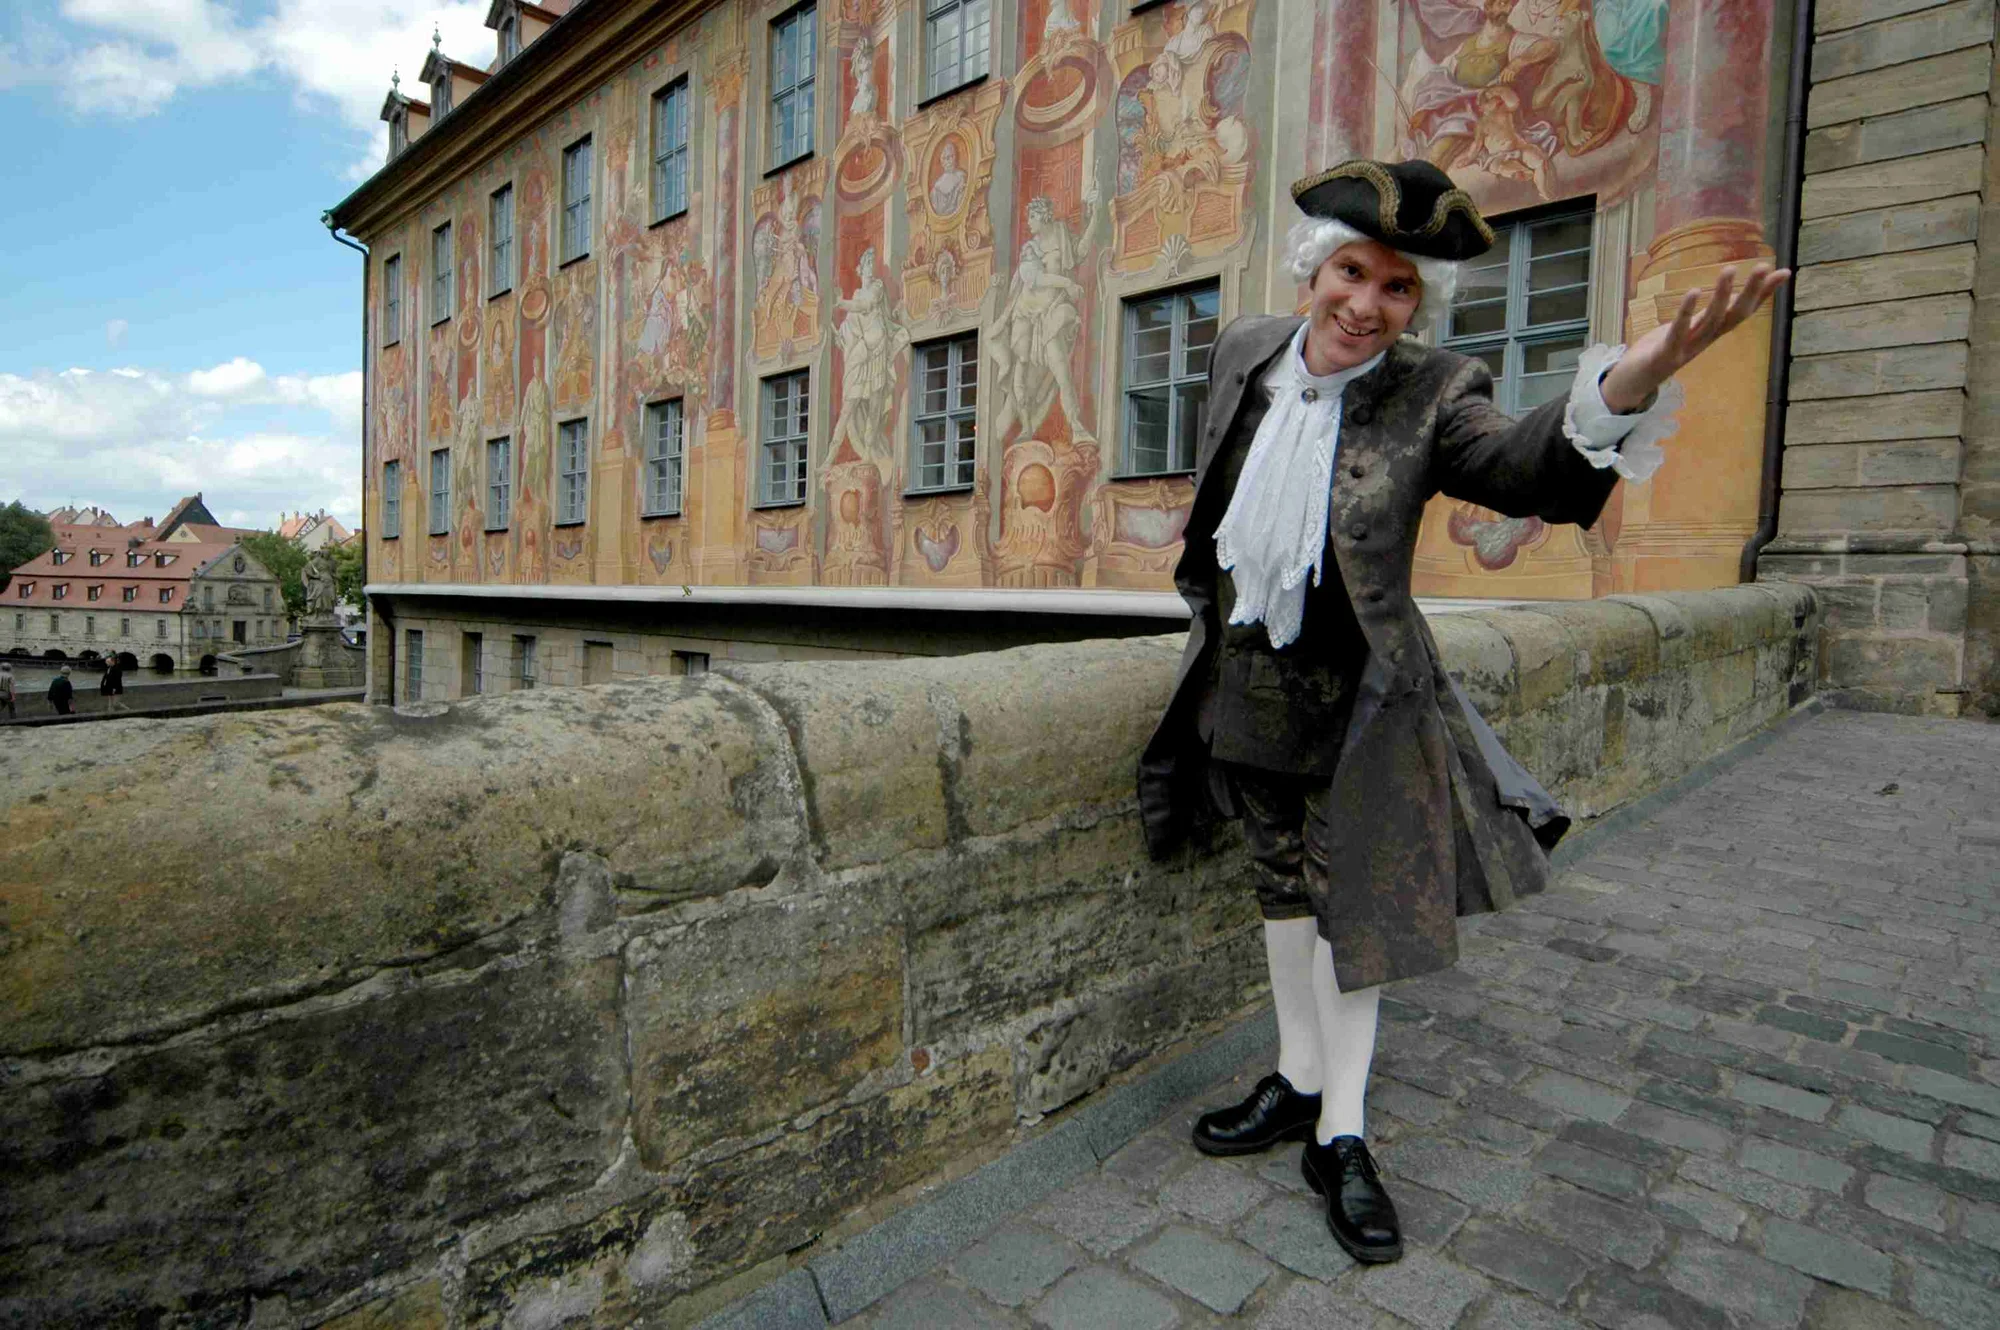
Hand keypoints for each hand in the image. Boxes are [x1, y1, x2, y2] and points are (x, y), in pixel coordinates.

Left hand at [1600, 263, 1789, 412]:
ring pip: (1710, 321)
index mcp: (1712, 332)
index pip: (1744, 310)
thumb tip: (1730, 294)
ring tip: (1729, 269)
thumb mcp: (1691, 326)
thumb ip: (1710, 311)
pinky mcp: (1665, 353)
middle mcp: (1705, 341)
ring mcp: (1686, 348)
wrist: (1633, 382)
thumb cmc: (1665, 348)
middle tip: (1764, 265)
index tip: (1786, 272)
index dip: (1764, 293)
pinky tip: (1693, 292)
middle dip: (1751, 292)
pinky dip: (1686, 313)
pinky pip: (1678, 331)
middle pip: (1733, 315)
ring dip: (1720, 296)